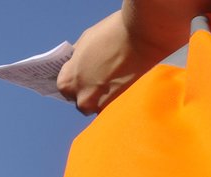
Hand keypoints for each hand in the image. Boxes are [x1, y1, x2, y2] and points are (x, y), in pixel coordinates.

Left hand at [58, 4, 210, 113]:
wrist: (145, 36)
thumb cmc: (113, 33)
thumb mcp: (86, 41)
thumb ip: (78, 58)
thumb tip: (77, 63)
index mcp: (68, 82)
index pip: (65, 87)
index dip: (77, 79)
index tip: (85, 75)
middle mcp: (82, 99)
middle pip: (82, 100)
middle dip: (90, 91)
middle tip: (103, 79)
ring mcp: (102, 107)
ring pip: (99, 106)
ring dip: (105, 98)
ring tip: (118, 82)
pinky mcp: (121, 109)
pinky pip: (115, 108)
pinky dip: (119, 99)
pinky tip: (127, 86)